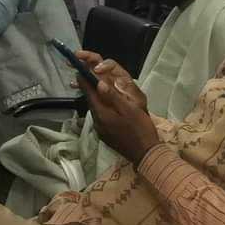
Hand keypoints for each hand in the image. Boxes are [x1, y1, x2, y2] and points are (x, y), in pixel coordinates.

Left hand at [76, 50, 158, 166]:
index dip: (84, 80)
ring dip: (95, 98)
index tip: (79, 69)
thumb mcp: (130, 109)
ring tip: (98, 88)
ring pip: (95, 109)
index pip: (89, 93)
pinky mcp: (104, 135)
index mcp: (102, 113)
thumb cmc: (140, 129)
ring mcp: (100, 129)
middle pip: (90, 101)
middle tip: (88, 76)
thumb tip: (98, 83)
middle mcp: (97, 121)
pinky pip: (100, 117)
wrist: (146, 155)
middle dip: (88, 88)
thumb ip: (113, 96)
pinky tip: (108, 106)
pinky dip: (101, 108)